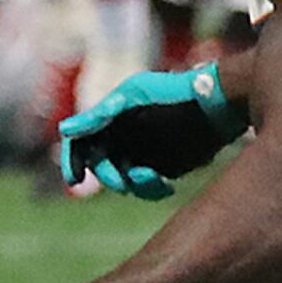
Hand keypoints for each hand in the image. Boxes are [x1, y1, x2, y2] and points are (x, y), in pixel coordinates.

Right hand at [55, 62, 245, 198]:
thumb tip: (64, 130)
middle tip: (121, 182)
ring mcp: (142, 153)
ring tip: (153, 179)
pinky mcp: (163, 167)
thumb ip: (100, 114)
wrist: (217, 103)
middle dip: (107, 176)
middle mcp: (123, 138)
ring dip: (132, 185)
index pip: (81, 142)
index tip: (75, 178)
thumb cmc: (173, 92)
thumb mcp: (133, 97)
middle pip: (99, 165)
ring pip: (122, 181)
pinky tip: (166, 186)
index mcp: (110, 119)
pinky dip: (151, 191)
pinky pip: (146, 188)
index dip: (72, 160)